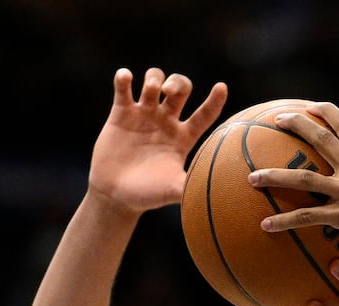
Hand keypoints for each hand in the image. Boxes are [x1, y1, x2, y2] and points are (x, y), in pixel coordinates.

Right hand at [88, 67, 227, 214]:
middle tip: (168, 92)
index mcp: (183, 137)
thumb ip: (191, 186)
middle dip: (177, 83)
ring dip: (154, 78)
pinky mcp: (121, 114)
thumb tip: (218, 193)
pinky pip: (123, 88)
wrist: (116, 195)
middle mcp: (166, 122)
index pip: (205, 115)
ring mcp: (144, 115)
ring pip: (154, 81)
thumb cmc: (148, 194)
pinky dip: (123, 78)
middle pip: (180, 88)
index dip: (214, 101)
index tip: (222, 87)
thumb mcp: (173, 190)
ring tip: (150, 89)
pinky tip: (126, 78)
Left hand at [247, 102, 338, 266]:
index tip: (310, 106)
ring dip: (273, 175)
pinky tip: (265, 224)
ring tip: (251, 177)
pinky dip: (283, 221)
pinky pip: (306, 217)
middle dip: (294, 124)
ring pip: (302, 178)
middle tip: (275, 120)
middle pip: (319, 138)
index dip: (326, 112)